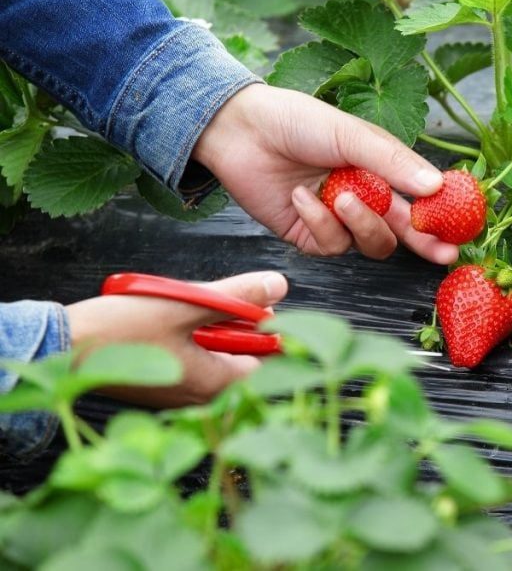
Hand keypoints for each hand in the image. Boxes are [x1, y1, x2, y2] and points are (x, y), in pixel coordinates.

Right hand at [65, 272, 287, 406]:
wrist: (61, 347)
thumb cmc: (119, 330)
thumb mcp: (186, 304)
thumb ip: (236, 297)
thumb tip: (278, 285)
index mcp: (215, 385)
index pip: (268, 359)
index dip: (267, 328)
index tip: (253, 304)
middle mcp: (201, 397)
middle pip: (242, 355)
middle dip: (235, 324)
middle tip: (211, 299)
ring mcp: (180, 393)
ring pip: (215, 353)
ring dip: (209, 326)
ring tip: (182, 305)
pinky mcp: (162, 384)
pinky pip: (191, 357)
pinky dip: (189, 335)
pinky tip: (168, 318)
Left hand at [192, 84, 458, 263]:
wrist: (240, 130)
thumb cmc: (297, 121)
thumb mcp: (351, 134)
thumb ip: (392, 162)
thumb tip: (435, 186)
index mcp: (381, 170)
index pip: (420, 200)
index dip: (441, 217)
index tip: (461, 229)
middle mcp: (364, 198)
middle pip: (403, 232)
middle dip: (423, 243)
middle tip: (440, 252)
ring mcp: (337, 220)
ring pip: (370, 242)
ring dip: (359, 223)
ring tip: (337, 196)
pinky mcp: (309, 236)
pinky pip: (330, 245)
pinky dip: (318, 222)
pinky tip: (300, 197)